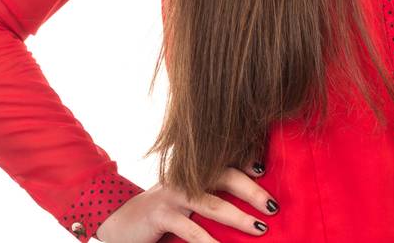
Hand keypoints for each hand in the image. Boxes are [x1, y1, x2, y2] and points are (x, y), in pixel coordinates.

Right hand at [96, 162, 277, 242]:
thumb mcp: (188, 197)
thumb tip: (252, 204)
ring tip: (259, 228)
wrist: (120, 221)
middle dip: (252, 191)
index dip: (248, 161)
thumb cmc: (164, 211)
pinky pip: (191, 230)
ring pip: (213, 204)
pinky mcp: (161, 215)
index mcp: (195, 169)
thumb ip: (212, 194)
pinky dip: (209, 242)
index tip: (267, 170)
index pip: (227, 160)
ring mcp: (173, 194)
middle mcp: (186, 176)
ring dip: (239, 218)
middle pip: (226, 177)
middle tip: (273, 206)